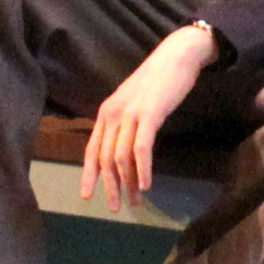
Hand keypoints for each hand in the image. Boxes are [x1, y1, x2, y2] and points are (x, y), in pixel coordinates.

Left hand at [86, 24, 215, 198]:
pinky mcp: (149, 115)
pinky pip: (141, 148)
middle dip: (109, 186)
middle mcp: (112, 114)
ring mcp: (130, 114)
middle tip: (115, 207)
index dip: (89, 174)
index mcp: (106, 112)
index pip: (92, 149)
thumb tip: (125, 147)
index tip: (87, 195)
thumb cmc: (158, 80)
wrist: (176, 56)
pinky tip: (146, 184)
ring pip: (122, 157)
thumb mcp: (134, 102)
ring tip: (135, 200)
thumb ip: (126, 122)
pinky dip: (142, 169)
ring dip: (127, 183)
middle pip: (106, 158)